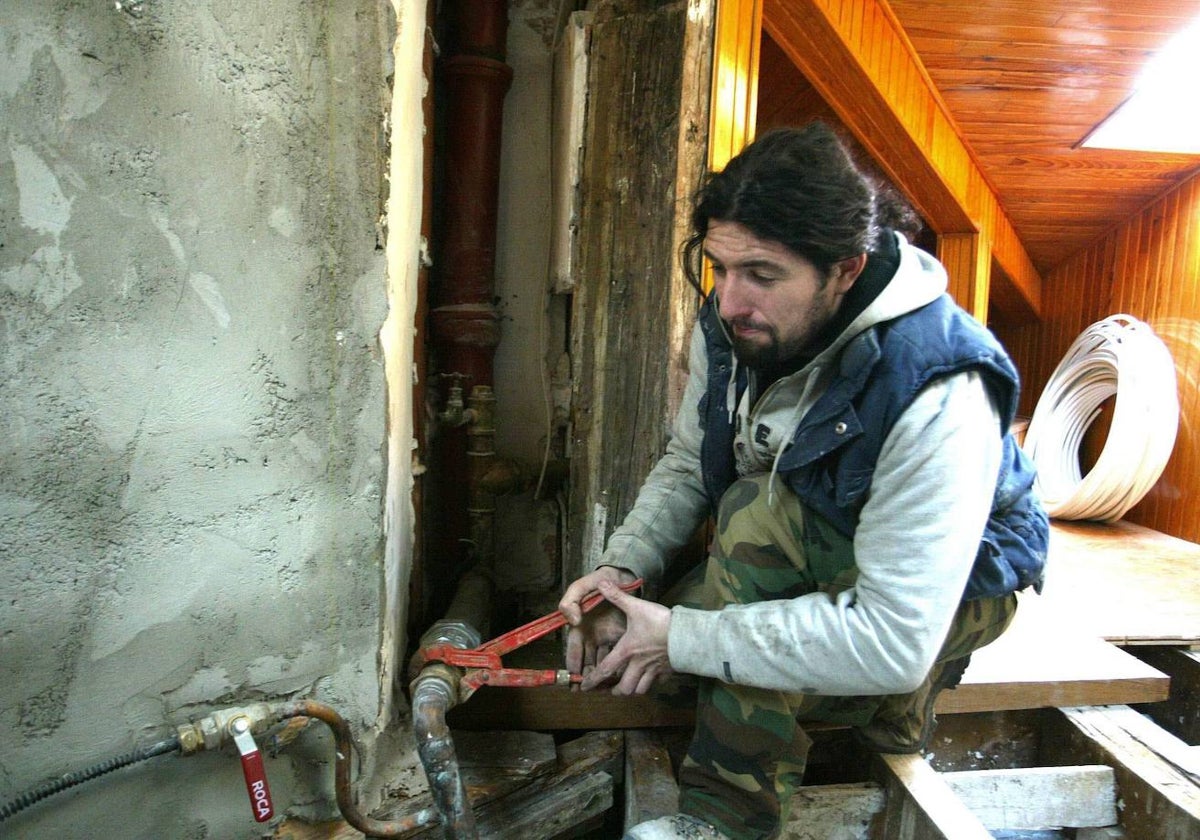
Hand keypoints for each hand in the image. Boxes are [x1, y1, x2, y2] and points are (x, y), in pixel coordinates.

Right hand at [559, 566, 635, 677]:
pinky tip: (623, 676)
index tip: (573, 678)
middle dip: (587, 676)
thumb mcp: (582, 586)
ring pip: (603, 661)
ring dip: (603, 675)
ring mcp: (607, 638)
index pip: (573, 650)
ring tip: (605, 688)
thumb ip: (570, 601)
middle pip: (587, 661)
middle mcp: (592, 636)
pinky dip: (620, 666)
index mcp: (580, 627)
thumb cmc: (600, 581)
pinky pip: (620, 655)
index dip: (572, 664)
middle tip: (589, 690)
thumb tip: (573, 621)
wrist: (623, 577)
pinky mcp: (622, 638)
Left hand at [578, 579, 673, 695]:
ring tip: (628, 686)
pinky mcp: (666, 671)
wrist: (687, 635)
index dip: (593, 680)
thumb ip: (617, 596)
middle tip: (611, 689)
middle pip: (624, 688)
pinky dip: (651, 683)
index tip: (584, 687)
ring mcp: (653, 670)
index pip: (605, 670)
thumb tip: (601, 583)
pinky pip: (656, 683)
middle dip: (616, 691)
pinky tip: (650, 677)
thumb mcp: (636, 607)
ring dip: (632, 689)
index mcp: (627, 651)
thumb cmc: (660, 622)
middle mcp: (638, 664)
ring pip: (639, 689)